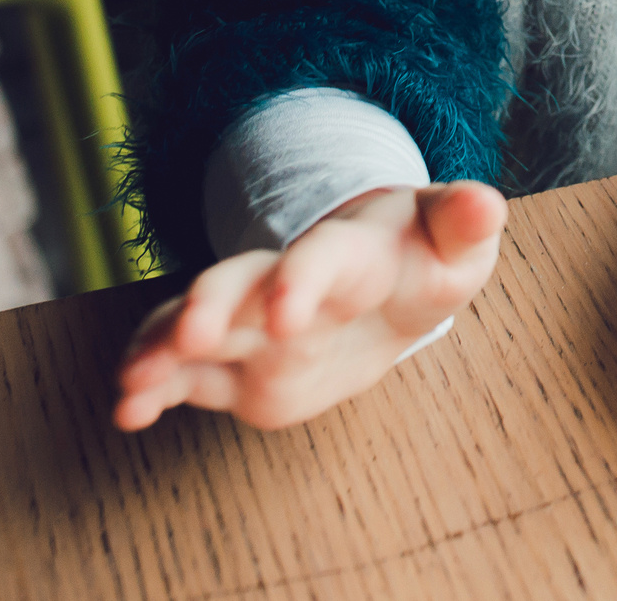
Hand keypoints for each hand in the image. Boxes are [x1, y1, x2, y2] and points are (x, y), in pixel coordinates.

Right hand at [112, 181, 505, 432]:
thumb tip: (489, 205)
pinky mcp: (236, 366)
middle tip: (186, 333)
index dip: (301, 280)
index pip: (320, 258)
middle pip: (239, 282)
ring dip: (162, 350)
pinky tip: (127, 411)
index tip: (287, 311)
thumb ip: (466, 223)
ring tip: (131, 383)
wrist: (387, 279)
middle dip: (211, 304)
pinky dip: (154, 388)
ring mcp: (253, 323)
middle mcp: (284, 280)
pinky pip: (186, 375)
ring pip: (195, 329)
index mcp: (346, 250)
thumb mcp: (454, 240)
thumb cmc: (423, 255)